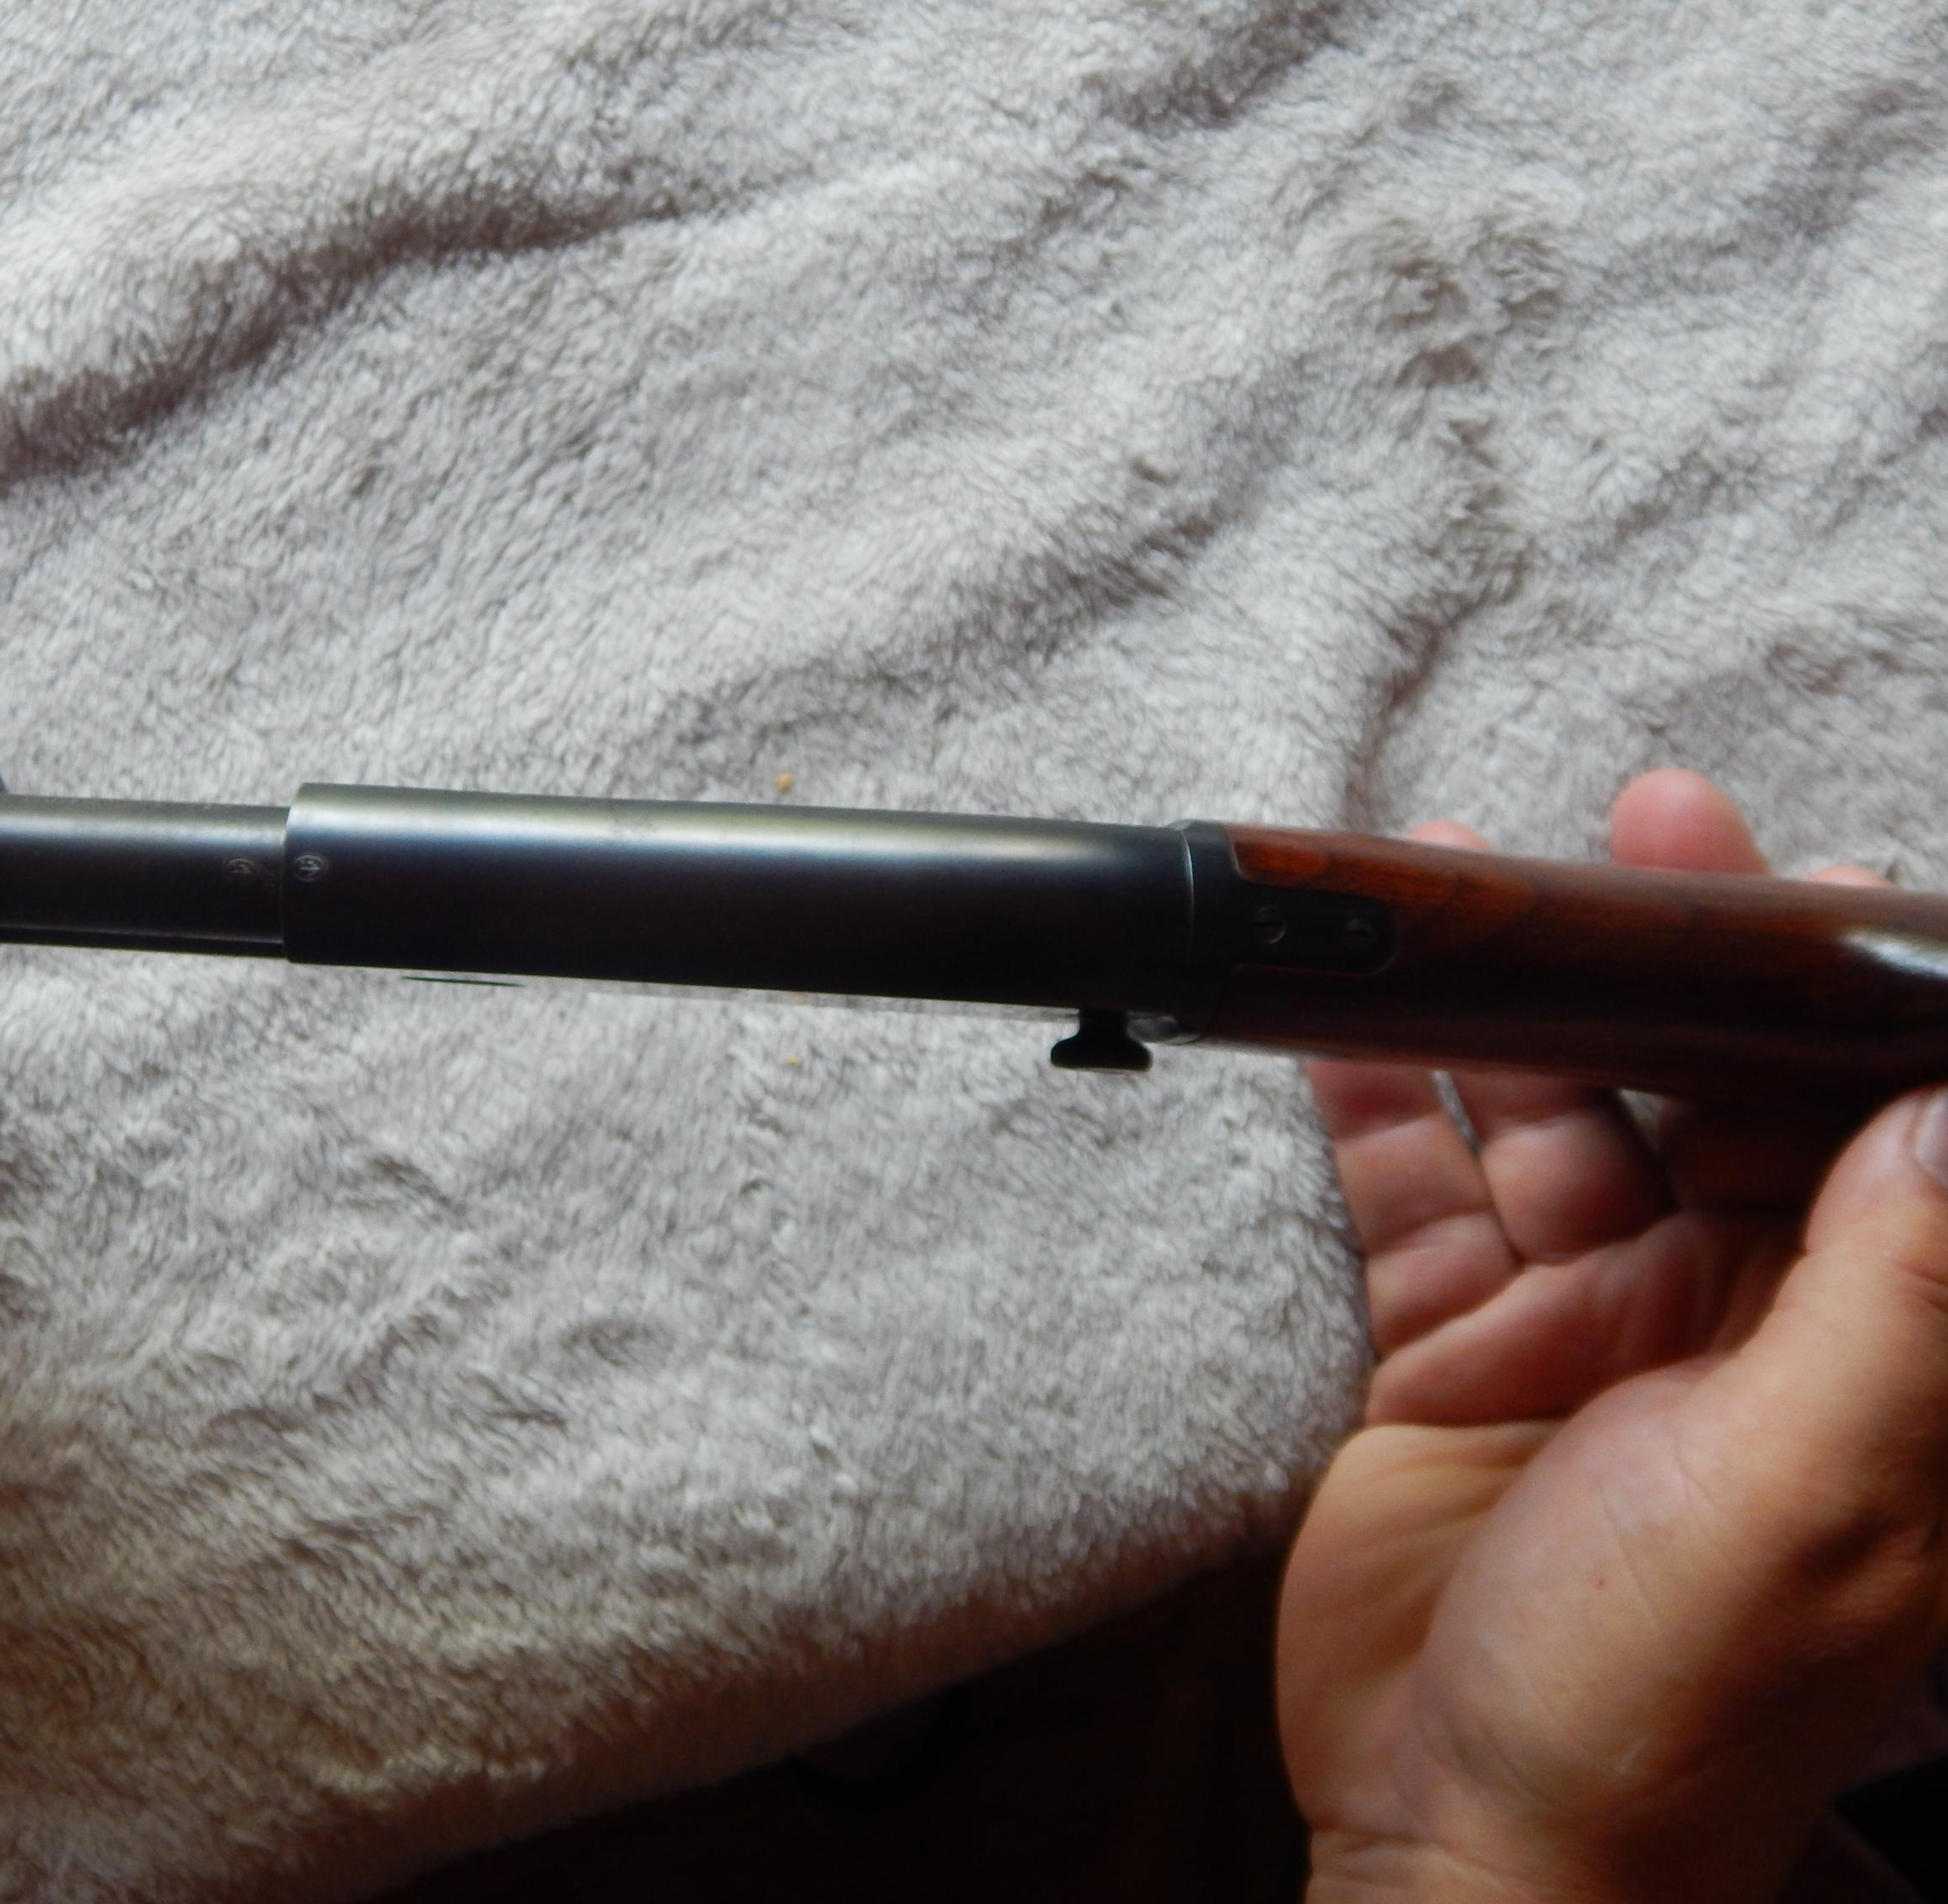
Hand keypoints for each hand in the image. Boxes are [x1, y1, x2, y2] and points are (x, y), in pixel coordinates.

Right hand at [1278, 770, 1947, 1902]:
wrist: (1456, 1834)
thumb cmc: (1662, 1701)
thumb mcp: (1806, 1496)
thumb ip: (1889, 1298)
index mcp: (1869, 1357)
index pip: (1888, 1137)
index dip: (1861, 1007)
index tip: (1835, 880)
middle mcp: (1744, 1326)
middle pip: (1716, 1097)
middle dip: (1678, 962)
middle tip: (1641, 824)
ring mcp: (1593, 1333)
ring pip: (1557, 1125)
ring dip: (1511, 1016)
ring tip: (1449, 892)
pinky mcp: (1459, 1354)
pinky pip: (1419, 1201)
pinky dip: (1380, 1111)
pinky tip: (1341, 1030)